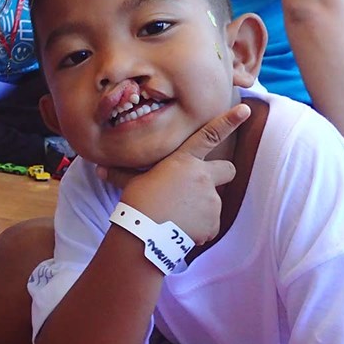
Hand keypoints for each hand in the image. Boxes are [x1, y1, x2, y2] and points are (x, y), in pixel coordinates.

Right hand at [101, 104, 250, 244]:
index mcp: (184, 160)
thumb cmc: (137, 203)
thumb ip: (122, 175)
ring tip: (178, 217)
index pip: (211, 135)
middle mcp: (203, 176)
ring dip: (202, 209)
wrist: (146, 233)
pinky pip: (211, 224)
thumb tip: (98, 169)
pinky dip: (200, 229)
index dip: (230, 120)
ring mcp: (211, 199)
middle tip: (200, 189)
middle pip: (228, 169)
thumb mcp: (132, 184)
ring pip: (214, 201)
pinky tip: (182, 231)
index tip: (245, 110)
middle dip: (219, 176)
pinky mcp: (214, 221)